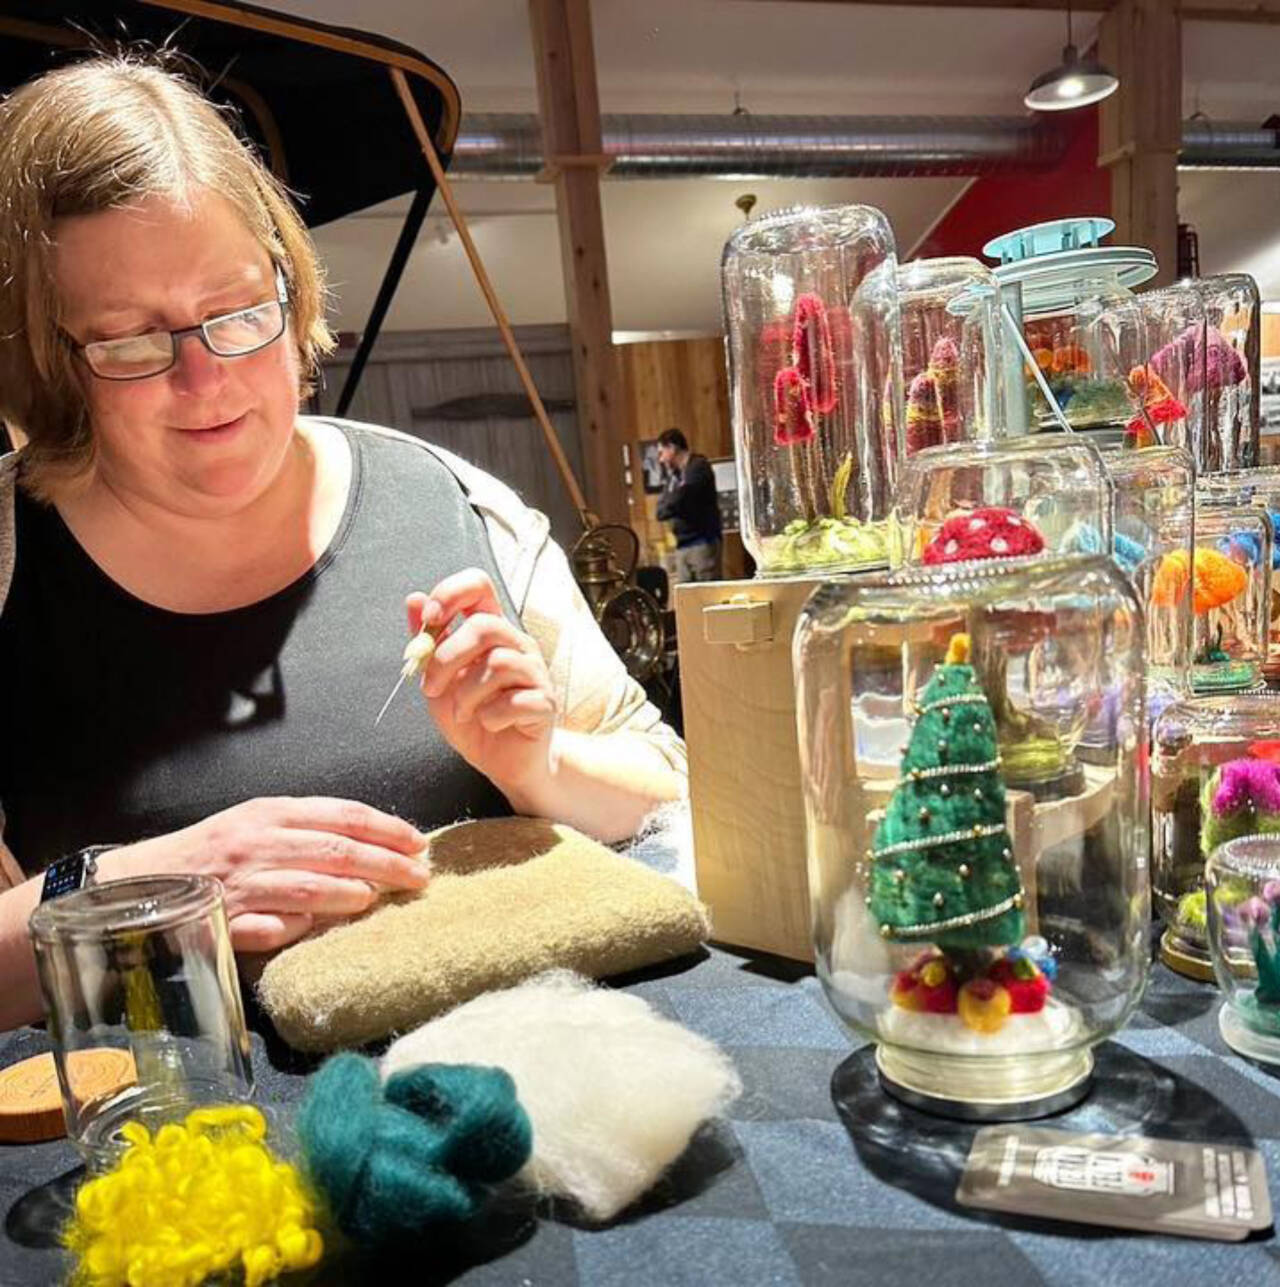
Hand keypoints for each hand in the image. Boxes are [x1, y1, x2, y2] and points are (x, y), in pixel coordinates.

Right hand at [110, 797, 430, 952]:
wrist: (141, 881)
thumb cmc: (214, 853)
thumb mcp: (259, 826)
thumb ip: (308, 833)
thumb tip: (373, 849)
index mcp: (272, 812)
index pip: (343, 815)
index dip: (386, 828)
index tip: (420, 843)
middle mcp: (259, 842)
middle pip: (336, 851)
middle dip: (386, 864)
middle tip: (419, 878)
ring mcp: (241, 883)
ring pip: (308, 887)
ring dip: (349, 894)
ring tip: (376, 899)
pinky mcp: (223, 921)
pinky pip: (268, 927)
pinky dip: (294, 927)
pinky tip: (313, 928)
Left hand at [407, 569, 556, 807]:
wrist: (502, 763)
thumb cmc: (472, 717)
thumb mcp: (439, 679)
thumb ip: (428, 643)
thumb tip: (414, 600)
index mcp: (491, 631)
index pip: (479, 586)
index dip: (451, 593)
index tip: (431, 619)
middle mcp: (517, 645)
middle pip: (485, 626)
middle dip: (447, 658)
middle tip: (432, 688)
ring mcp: (536, 673)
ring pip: (497, 664)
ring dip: (466, 695)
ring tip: (463, 713)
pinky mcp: (545, 703)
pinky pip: (514, 701)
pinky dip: (490, 717)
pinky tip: (489, 724)